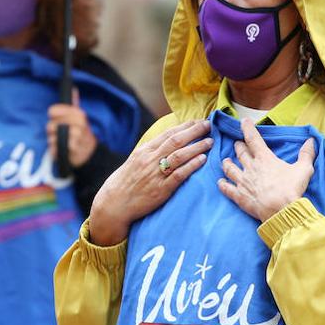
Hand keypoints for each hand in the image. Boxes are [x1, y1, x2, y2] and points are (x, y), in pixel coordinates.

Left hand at [46, 90, 97, 168]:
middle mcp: (78, 126)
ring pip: (51, 138)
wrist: (89, 153)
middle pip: (50, 125)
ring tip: (60, 140)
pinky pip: (53, 149)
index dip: (53, 115)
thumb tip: (73, 88)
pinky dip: (54, 149)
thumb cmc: (81, 132)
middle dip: (51, 129)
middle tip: (57, 131)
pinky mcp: (70, 152)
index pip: (53, 111)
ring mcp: (75, 139)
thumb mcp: (80, 117)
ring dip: (52, 140)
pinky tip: (60, 148)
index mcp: (78, 114)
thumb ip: (74, 103)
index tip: (56, 117)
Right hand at [87, 120, 213, 245]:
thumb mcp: (136, 161)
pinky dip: (191, 165)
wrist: (115, 204)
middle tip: (209, 125)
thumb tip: (169, 141)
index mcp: (144, 151)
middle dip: (194, 131)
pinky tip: (202, 160)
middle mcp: (150, 160)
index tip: (198, 121)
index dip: (185, 126)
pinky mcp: (161, 189)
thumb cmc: (127, 182)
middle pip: (176, 140)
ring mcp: (155, 174)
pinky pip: (179, 175)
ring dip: (197, 147)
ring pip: (179, 155)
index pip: (168, 133)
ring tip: (210, 142)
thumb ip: (152, 151)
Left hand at [218, 119, 314, 221]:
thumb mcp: (304, 169)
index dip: (247, 128)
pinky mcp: (239, 195)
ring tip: (226, 160)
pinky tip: (220, 182)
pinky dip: (222, 184)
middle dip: (239, 146)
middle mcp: (251, 167)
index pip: (253, 138)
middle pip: (240, 152)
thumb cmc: (292, 189)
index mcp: (264, 158)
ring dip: (227, 163)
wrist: (281, 211)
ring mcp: (242, 181)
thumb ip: (306, 154)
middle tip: (238, 144)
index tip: (243, 121)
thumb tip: (311, 141)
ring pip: (230, 168)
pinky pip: (226, 188)